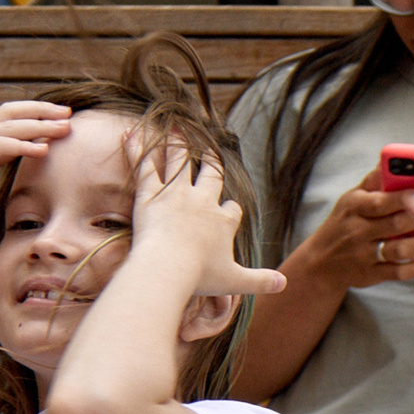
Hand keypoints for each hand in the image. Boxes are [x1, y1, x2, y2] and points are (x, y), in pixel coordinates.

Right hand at [0, 99, 75, 244]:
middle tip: (68, 113)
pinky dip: (22, 145)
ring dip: (38, 125)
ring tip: (64, 127)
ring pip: (7, 126)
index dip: (34, 117)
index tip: (61, 120)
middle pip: (10, 113)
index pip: (9, 122)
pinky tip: (43, 149)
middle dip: (41, 111)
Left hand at [130, 142, 284, 304]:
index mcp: (223, 222)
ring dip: (178, 144)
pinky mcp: (151, 193)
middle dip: (211, 164)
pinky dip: (136, 149)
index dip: (229, 210)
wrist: (169, 266)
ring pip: (179, 162)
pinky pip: (144, 166)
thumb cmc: (201, 276)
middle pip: (210, 176)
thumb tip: (284, 283)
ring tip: (175, 129)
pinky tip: (129, 133)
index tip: (228, 209)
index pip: (231, 210)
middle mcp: (203, 201)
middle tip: (210, 153)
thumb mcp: (235, 281)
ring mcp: (176, 194)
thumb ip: (260, 280)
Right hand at [305, 179, 413, 297]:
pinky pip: (402, 272)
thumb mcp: (351, 198)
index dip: (405, 198)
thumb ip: (373, 180)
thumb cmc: (344, 222)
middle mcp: (358, 231)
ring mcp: (365, 255)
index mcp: (354, 207)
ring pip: (401, 249)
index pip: (380, 202)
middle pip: (395, 225)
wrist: (321, 263)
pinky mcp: (374, 275)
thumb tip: (390, 156)